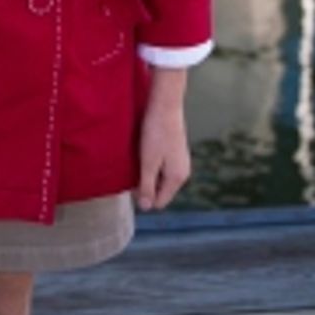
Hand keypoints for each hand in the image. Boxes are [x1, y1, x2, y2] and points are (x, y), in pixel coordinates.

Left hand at [135, 86, 191, 212]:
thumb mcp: (148, 162)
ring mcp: (181, 162)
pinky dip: (152, 164)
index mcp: (177, 178)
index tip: (132, 181)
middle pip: (161, 191)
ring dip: (148, 173)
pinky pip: (162, 168)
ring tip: (139, 158)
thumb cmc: (155, 134)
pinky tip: (145, 151)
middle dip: (146, 185)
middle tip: (134, 167)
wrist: (166, 106)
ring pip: (161, 179)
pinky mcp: (176, 153)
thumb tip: (146, 208)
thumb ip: (147, 186)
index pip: (159, 202)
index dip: (144, 197)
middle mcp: (183, 173)